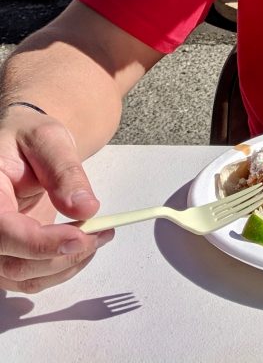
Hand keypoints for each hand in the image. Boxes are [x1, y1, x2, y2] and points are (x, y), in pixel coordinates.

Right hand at [0, 105, 112, 292]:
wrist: (22, 147)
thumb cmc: (29, 137)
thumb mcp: (49, 140)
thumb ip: (65, 172)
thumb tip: (86, 208)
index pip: (2, 232)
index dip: (40, 243)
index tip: (79, 237)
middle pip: (12, 262)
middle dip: (62, 254)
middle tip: (103, 233)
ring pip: (21, 276)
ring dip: (65, 265)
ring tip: (100, 236)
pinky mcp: (6, 254)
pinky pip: (28, 276)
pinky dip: (59, 268)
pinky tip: (84, 247)